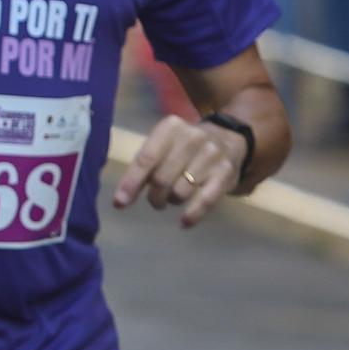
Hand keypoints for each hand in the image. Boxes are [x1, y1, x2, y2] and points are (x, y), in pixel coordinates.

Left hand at [111, 114, 247, 228]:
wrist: (228, 138)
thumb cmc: (183, 146)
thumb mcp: (163, 145)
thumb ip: (143, 166)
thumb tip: (121, 200)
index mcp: (171, 127)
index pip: (146, 158)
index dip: (131, 183)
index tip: (120, 203)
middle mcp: (192, 137)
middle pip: (162, 178)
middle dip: (154, 196)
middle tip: (155, 201)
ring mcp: (211, 155)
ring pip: (181, 191)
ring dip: (172, 201)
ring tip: (172, 199)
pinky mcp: (226, 173)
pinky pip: (205, 200)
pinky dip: (192, 215)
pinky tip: (184, 222)